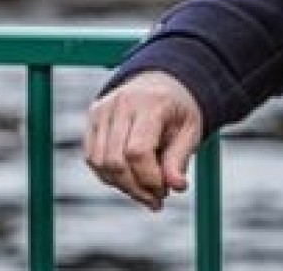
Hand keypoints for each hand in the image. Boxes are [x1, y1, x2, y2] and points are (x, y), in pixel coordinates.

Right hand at [84, 70, 202, 210]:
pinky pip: (92, 157)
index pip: (137, 151)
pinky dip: (108, 176)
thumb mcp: (190, 132)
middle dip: (135, 189)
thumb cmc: (178, 111)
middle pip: (115, 161)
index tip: (164, 192)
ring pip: (100, 162)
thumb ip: (179, 159)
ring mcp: (104, 107)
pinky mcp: (94, 115)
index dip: (148, 180)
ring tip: (144, 190)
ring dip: (121, 186)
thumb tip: (176, 186)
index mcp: (151, 103)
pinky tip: (129, 178)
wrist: (164, 83)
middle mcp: (123, 102)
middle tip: (155, 199)